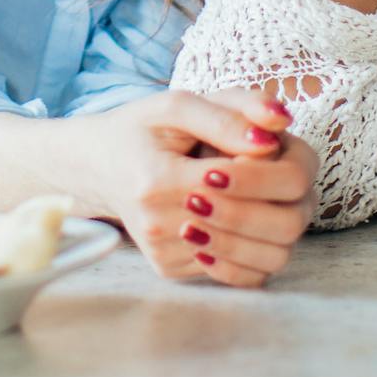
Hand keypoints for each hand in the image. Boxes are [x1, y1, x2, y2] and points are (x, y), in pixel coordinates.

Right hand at [72, 89, 313, 285]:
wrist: (98, 167)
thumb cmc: (141, 130)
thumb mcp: (177, 105)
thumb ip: (228, 113)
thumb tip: (278, 128)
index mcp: (156, 180)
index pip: (236, 182)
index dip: (264, 163)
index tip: (267, 144)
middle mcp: (157, 225)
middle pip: (252, 223)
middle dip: (277, 194)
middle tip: (276, 168)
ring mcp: (164, 252)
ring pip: (257, 256)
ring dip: (274, 222)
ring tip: (265, 193)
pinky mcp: (172, 269)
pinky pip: (239, 271)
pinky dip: (256, 242)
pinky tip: (245, 213)